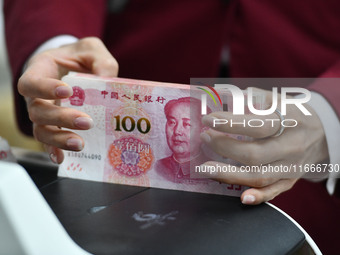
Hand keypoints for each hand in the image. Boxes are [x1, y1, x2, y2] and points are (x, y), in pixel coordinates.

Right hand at [18, 37, 118, 163]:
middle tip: (86, 122)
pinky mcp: (54, 125)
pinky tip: (62, 158)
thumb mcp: (92, 50)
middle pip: (37, 111)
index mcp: (41, 71)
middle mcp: (37, 95)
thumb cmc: (80, 57)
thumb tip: (108, 80)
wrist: (76, 65)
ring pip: (41, 130)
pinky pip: (49, 141)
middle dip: (60, 118)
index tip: (66, 90)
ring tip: (79, 143)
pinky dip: (54, 150)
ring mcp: (44, 112)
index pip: (32, 82)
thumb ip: (101, 61)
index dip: (44, 88)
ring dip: (58, 138)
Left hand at [200, 88, 328, 204]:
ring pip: (259, 176)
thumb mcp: (279, 100)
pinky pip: (274, 191)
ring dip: (229, 175)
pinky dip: (258, 196)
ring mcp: (291, 166)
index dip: (228, 123)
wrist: (324, 135)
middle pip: (254, 154)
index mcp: (290, 121)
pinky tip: (242, 197)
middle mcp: (291, 146)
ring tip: (206, 169)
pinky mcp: (290, 180)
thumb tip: (221, 93)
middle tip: (205, 138)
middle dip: (223, 147)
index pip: (256, 125)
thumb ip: (252, 97)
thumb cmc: (293, 115)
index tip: (208, 120)